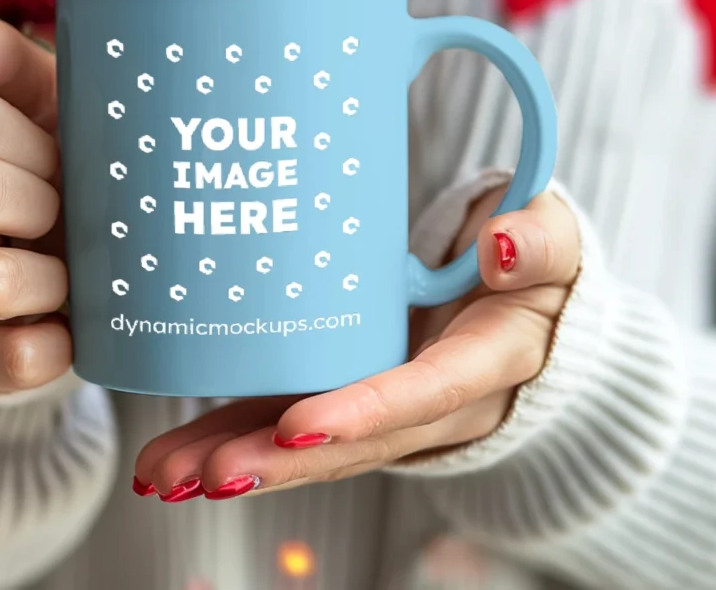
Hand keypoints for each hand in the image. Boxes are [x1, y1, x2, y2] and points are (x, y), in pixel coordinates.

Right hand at [0, 17, 71, 392]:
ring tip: (74, 268)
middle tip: (67, 204)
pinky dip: (60, 342)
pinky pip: (17, 358)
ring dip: (54, 273)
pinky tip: (75, 321)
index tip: (57, 150)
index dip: (24, 135)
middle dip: (39, 196)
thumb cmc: (58, 161)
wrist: (65, 256)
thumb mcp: (41, 96)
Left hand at [134, 188, 579, 501]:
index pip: (425, 393)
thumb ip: (539, 242)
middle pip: (354, 442)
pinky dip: (232, 440)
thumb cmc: (535, 265)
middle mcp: (432, 402)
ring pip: (311, 444)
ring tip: (162, 474)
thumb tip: (500, 245)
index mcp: (488, 363)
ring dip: (237, 459)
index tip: (298, 426)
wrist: (526, 308)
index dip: (364, 412)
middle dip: (278, 461)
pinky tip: (173, 459)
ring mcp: (385, 406)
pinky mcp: (348, 394)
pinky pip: (290, 424)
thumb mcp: (553, 242)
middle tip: (207, 471)